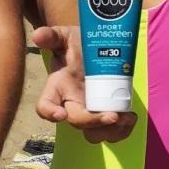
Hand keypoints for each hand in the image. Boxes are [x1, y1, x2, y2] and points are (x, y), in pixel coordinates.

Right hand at [32, 26, 136, 143]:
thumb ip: (52, 36)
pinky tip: (131, 116)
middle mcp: (72, 102)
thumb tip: (37, 35)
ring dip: (110, 130)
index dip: (49, 113)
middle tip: (113, 115)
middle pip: (77, 122)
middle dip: (93, 121)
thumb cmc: (77, 42)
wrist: (96, 46)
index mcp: (59, 86)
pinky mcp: (105, 114)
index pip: (45, 105)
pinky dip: (123, 131)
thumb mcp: (65, 35)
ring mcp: (89, 110)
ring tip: (126, 116)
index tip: (61, 114)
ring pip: (94, 134)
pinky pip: (112, 133)